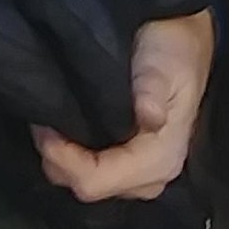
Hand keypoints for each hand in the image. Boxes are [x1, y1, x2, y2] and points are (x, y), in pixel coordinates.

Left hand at [38, 10, 215, 202]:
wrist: (184, 41)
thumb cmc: (173, 51)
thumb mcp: (164, 63)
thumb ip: (153, 90)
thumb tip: (150, 117)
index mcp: (160, 159)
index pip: (97, 181)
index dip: (65, 160)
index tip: (45, 127)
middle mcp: (152, 176)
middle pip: (89, 187)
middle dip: (59, 159)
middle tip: (43, 122)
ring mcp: (142, 175)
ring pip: (88, 183)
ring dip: (64, 158)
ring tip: (52, 123)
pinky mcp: (131, 166)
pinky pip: (94, 173)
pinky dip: (74, 156)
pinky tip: (67, 129)